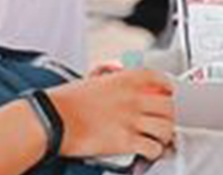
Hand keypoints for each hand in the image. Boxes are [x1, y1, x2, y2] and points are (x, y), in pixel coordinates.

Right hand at [47, 70, 174, 161]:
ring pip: (166, 128)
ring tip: (158, 139)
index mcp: (125, 79)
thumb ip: (107, 74)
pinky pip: (153, 148)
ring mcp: (131, 120)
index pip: (161, 79)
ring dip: (164, 135)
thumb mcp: (91, 78)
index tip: (167, 95)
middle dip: (168, 116)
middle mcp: (133, 98)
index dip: (168, 89)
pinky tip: (147, 151)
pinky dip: (154, 151)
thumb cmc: (67, 101)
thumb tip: (113, 71)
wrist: (53, 119)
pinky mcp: (126, 142)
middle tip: (163, 120)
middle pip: (169, 106)